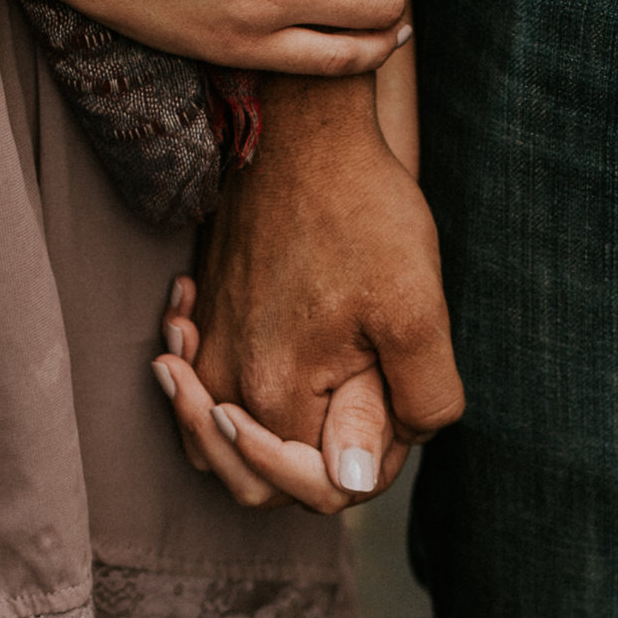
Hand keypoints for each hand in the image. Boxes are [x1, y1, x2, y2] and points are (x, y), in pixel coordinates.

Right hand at [150, 78, 463, 513]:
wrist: (301, 129)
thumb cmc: (362, 211)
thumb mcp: (417, 307)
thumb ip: (413, 399)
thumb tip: (365, 474)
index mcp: (278, 391)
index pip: (310, 487)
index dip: (358, 473)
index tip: (384, 422)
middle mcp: (227, 378)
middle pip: (251, 478)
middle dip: (298, 469)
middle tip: (343, 426)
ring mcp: (208, 345)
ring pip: (216, 435)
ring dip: (247, 435)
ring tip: (300, 394)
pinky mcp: (205, 312)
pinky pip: (200, 380)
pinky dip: (215, 384)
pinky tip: (260, 353)